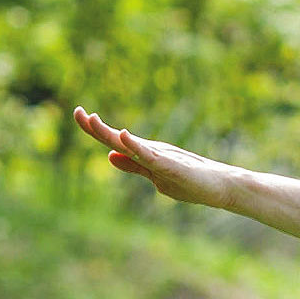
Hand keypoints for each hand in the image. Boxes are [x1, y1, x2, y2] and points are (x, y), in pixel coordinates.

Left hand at [72, 107, 238, 210]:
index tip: (79, 114)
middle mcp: (150, 151)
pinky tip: (123, 136)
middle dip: (95, 127)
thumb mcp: (156, 175)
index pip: (114, 140)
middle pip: (117, 138)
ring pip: (129, 144)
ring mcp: (161, 157)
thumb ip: (133, 166)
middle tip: (77, 112)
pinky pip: (150, 155)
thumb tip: (109, 155)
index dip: (95, 129)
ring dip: (109, 132)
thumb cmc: (192, 182)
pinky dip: (135, 146)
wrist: (223, 187)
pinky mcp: (172, 166)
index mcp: (144, 154)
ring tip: (92, 119)